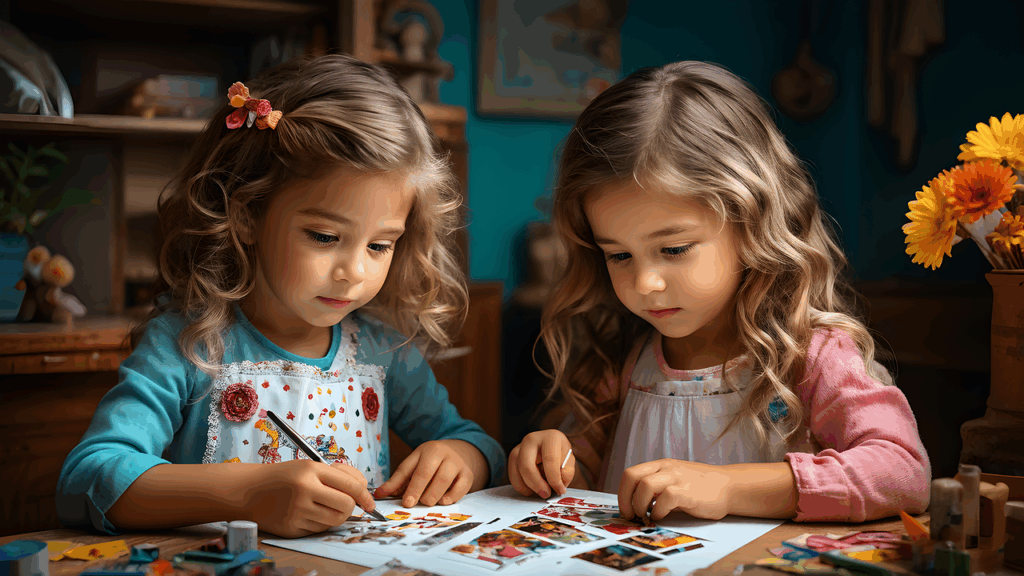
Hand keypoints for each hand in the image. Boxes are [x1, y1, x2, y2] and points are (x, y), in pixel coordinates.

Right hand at [245, 459, 375, 537]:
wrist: (249, 491)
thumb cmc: (283, 476)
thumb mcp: (309, 466)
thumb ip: (336, 476)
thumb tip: (363, 490)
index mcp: (311, 470)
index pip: (350, 485)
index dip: (365, 495)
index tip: (370, 502)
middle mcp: (304, 490)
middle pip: (346, 506)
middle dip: (352, 506)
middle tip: (346, 502)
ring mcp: (297, 511)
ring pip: (335, 521)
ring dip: (337, 515)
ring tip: (327, 506)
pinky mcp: (292, 529)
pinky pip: (319, 530)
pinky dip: (321, 522)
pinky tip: (312, 513)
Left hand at [374, 440, 474, 506]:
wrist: (459, 452)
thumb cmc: (432, 462)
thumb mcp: (414, 464)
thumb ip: (397, 480)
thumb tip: (378, 494)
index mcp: (426, 450)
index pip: (413, 468)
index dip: (407, 486)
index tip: (405, 502)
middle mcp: (442, 454)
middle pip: (427, 472)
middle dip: (418, 491)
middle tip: (413, 504)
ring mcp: (457, 463)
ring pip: (444, 480)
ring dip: (433, 495)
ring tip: (427, 501)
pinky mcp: (468, 474)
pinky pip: (461, 488)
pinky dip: (452, 497)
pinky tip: (443, 500)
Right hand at [508, 430, 573, 498]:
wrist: (552, 448)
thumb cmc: (561, 455)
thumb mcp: (569, 462)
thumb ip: (566, 473)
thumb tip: (557, 485)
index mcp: (551, 437)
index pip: (550, 459)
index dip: (554, 478)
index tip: (559, 490)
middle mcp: (532, 439)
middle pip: (527, 465)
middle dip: (536, 484)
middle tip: (546, 494)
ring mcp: (519, 447)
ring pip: (517, 471)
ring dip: (528, 487)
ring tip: (540, 491)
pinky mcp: (513, 456)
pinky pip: (512, 475)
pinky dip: (521, 486)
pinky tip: (531, 489)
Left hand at [618, 459, 732, 521]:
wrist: (730, 486)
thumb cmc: (701, 488)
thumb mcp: (675, 480)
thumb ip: (658, 487)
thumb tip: (636, 504)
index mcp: (661, 465)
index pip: (630, 473)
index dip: (622, 493)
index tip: (626, 509)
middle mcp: (666, 468)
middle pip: (632, 476)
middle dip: (625, 499)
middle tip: (631, 515)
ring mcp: (677, 478)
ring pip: (645, 486)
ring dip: (640, 505)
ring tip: (647, 516)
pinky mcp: (687, 491)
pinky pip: (664, 499)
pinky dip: (658, 512)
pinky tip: (662, 517)